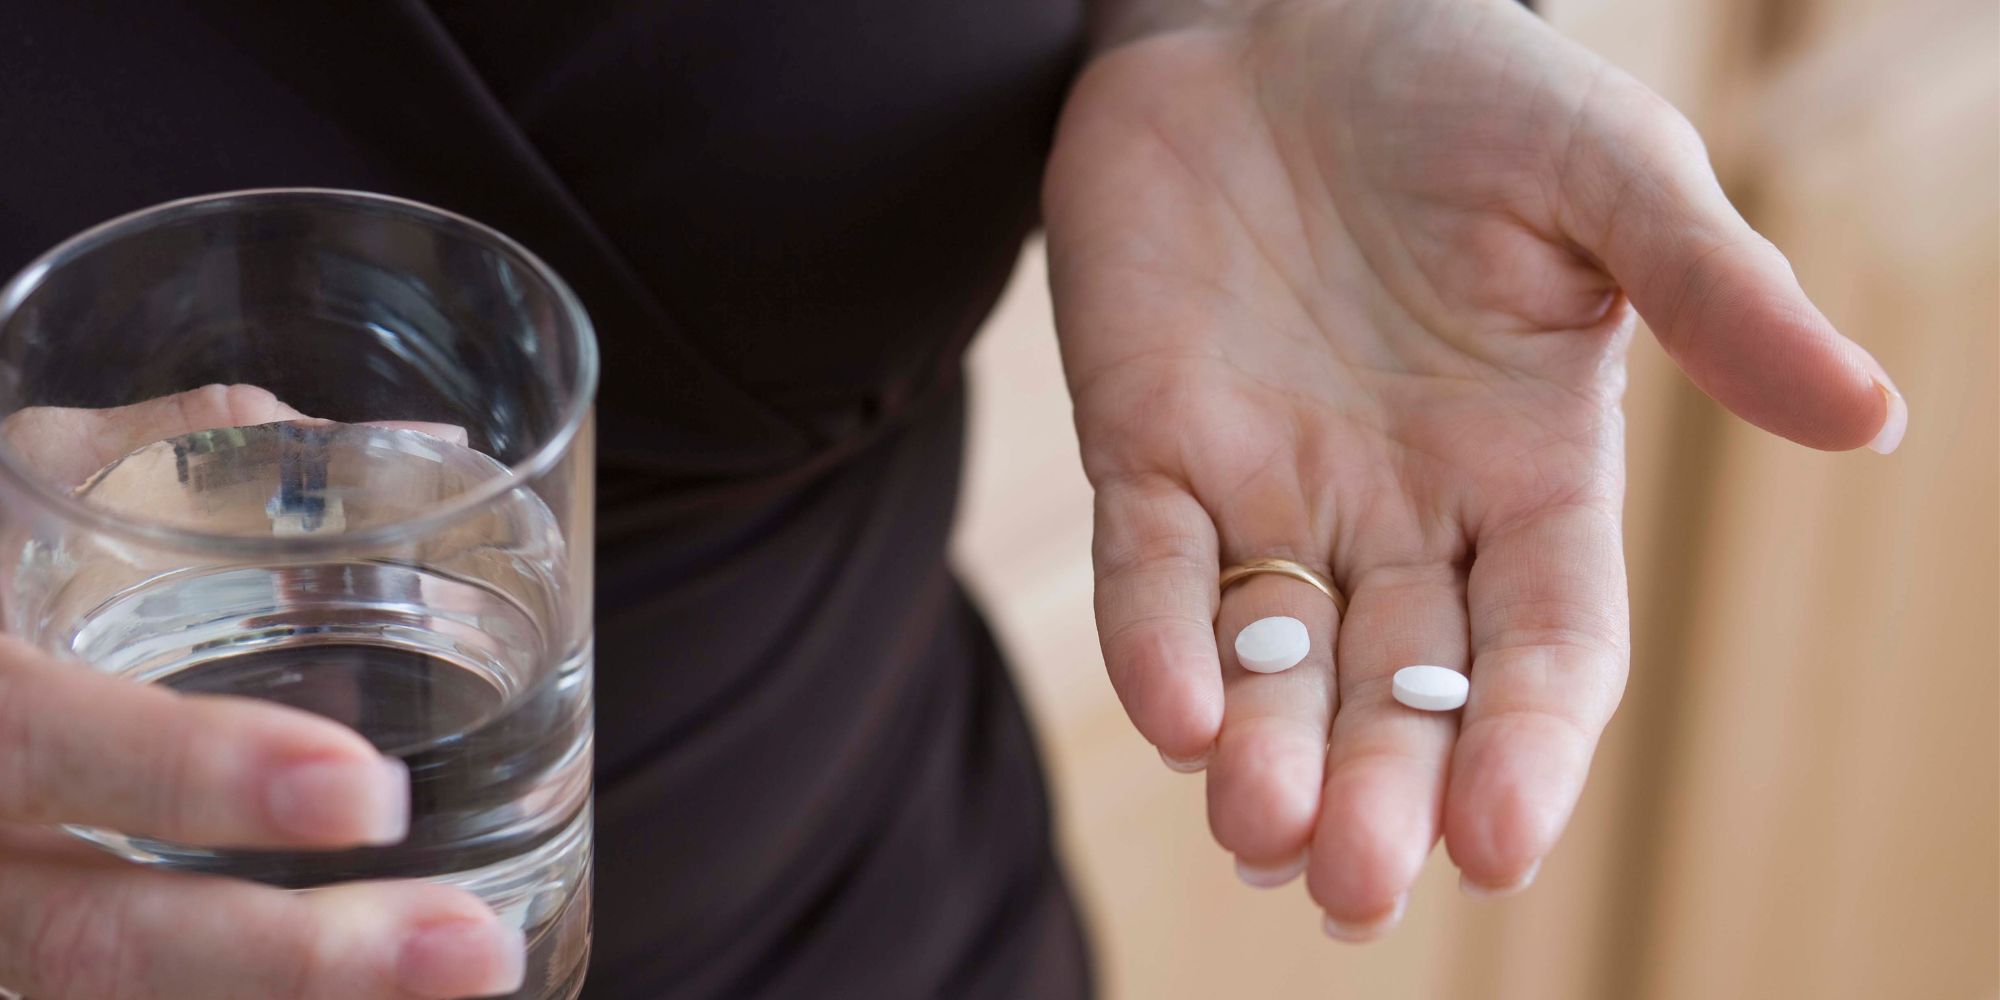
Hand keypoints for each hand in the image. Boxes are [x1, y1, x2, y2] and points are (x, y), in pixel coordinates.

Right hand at [0, 385, 518, 998]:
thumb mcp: (31, 481)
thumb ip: (195, 456)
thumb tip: (428, 452)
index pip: (29, 739)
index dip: (187, 773)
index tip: (368, 794)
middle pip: (82, 944)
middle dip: (292, 964)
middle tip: (476, 951)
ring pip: (100, 999)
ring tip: (464, 980)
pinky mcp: (12, 958)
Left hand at [1045, 0, 1900, 935]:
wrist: (1281, 16)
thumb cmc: (1466, 89)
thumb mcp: (1611, 177)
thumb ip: (1717, 297)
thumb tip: (1871, 419)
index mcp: (1528, 475)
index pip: (1544, 646)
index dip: (1529, 743)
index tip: (1503, 843)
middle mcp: (1398, 512)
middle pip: (1401, 689)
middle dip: (1383, 788)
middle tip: (1357, 887)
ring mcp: (1269, 488)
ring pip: (1271, 661)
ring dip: (1264, 754)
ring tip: (1261, 834)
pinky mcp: (1145, 446)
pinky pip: (1146, 567)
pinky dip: (1153, 639)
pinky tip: (1172, 712)